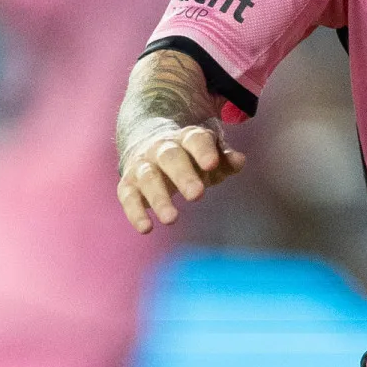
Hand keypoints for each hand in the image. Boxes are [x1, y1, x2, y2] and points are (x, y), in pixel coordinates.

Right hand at [116, 123, 246, 232]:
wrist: (151, 147)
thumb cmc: (192, 157)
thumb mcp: (211, 156)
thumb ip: (226, 159)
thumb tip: (239, 161)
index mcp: (187, 138)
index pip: (195, 140)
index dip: (203, 151)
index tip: (212, 165)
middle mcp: (161, 148)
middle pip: (170, 158)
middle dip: (183, 175)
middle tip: (197, 195)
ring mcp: (142, 165)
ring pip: (148, 178)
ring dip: (159, 199)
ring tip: (172, 219)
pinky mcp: (128, 184)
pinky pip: (128, 197)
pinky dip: (135, 213)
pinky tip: (146, 228)